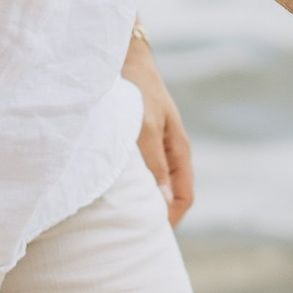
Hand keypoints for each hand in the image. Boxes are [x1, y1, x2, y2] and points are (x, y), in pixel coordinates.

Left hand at [126, 31, 194, 226]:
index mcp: (179, 150)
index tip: (149, 236)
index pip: (183, 197)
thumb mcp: (144, 128)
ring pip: (152, 184)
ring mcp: (154, 146)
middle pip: (168, 194)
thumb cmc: (136, 90)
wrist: (123, 56)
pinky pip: (139, 173)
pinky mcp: (138, 141)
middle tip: (131, 233)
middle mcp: (169, 151)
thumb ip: (153, 164)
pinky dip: (129, 186)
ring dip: (140, 200)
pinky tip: (109, 190)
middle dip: (155, 215)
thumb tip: (161, 202)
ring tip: (118, 216)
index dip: (169, 220)